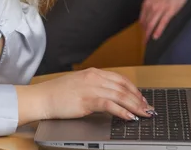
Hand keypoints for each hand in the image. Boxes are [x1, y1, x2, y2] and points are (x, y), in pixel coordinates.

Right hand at [16, 68, 152, 124]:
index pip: (120, 79)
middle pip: (123, 87)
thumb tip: (111, 97)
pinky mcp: (87, 100)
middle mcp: (94, 78)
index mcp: (93, 73)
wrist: (42, 97)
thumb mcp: (79, 85)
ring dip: (135, 105)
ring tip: (144, 113)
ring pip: (120, 95)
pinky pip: (110, 104)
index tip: (142, 98)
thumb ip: (94, 87)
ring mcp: (91, 88)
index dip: (134, 89)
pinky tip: (129, 117)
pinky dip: (122, 111)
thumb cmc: (57, 93)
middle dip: (138, 99)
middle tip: (148, 108)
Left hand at [139, 0, 190, 42]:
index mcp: (147, 1)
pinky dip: (158, 30)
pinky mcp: (170, 11)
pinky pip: (162, 23)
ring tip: (147, 41)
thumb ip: (150, 0)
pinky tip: (155, 36)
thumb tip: (148, 7)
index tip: (142, 30)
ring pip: (152, 24)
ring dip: (148, 34)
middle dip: (144, 32)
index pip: (143, 16)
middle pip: (146, 22)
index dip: (142, 25)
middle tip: (143, 41)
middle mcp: (152, 6)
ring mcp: (160, 9)